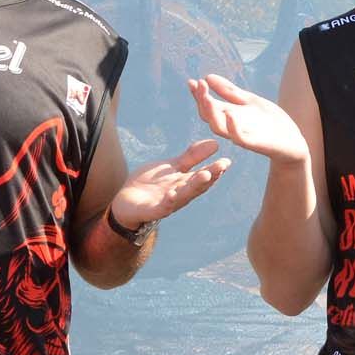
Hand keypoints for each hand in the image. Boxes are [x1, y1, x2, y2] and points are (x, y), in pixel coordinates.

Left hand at [111, 137, 229, 231]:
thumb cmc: (151, 184)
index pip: (204, 175)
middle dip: (210, 175)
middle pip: (198, 185)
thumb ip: (192, 156)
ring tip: (205, 174)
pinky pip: (162, 206)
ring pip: (184, 195)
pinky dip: (168, 201)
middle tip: (221, 165)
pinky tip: (173, 194)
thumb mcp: (173, 166)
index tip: (227, 160)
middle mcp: (181, 193)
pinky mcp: (153, 210)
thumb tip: (215, 144)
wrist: (126, 201)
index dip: (216, 169)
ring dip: (195, 186)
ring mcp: (168, 202)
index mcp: (186, 183)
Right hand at [191, 74, 308, 163]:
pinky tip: (230, 114)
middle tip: (198, 85)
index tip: (192, 82)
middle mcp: (231, 126)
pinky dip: (233, 127)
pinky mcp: (255, 143)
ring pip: (218, 128)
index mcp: (229, 114)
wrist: (292, 143)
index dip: (198, 94)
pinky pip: (240, 138)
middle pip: (208, 115)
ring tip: (207, 98)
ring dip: (211, 113)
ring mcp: (241, 135)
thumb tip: (207, 76)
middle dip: (201, 100)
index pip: (207, 105)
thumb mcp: (250, 101)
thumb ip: (230, 92)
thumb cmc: (270, 123)